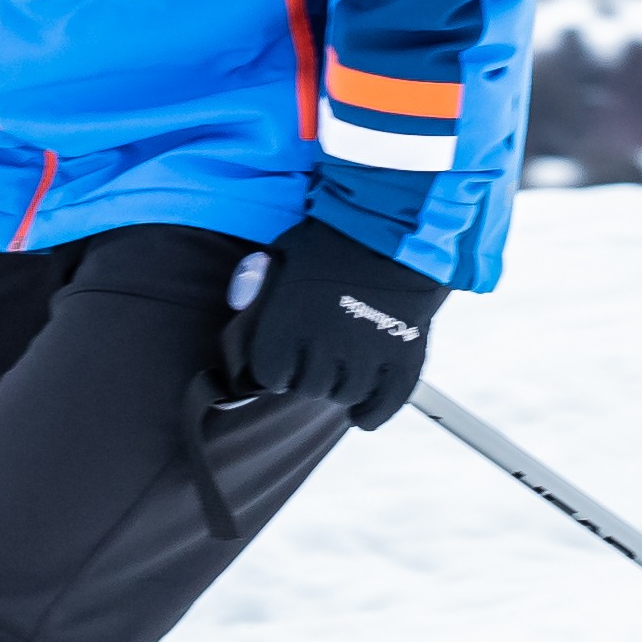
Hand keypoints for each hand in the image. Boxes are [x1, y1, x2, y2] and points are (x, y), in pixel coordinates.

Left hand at [221, 217, 445, 429]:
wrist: (397, 229)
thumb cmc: (334, 238)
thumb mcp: (285, 251)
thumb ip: (256, 280)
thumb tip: (239, 303)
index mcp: (290, 322)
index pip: (270, 374)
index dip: (276, 367)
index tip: (284, 358)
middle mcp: (325, 346)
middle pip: (308, 388)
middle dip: (309, 377)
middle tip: (317, 361)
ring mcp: (367, 355)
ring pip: (344, 396)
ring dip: (339, 389)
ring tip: (342, 372)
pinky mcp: (403, 359)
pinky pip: (384, 404)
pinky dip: (371, 413)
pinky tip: (362, 413)